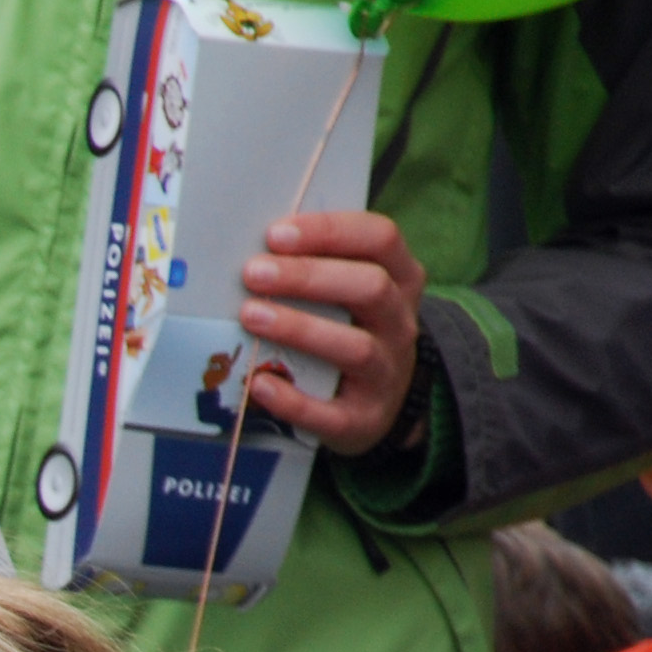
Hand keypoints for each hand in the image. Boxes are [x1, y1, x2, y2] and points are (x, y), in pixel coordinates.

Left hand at [238, 211, 427, 457]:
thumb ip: (318, 267)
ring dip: (299, 328)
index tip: (276, 234)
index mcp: (400, 279)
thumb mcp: (349, 293)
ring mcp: (386, 372)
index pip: (380, 239)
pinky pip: (330, 413)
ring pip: (355, 347)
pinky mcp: (362, 420)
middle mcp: (400, 323)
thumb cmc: (350, 331)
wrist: (379, 402)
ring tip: (250, 316)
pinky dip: (292, 400)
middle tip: (254, 273)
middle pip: (370, 287)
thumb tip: (252, 251)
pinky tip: (259, 383)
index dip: (330, 231)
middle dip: (308, 277)